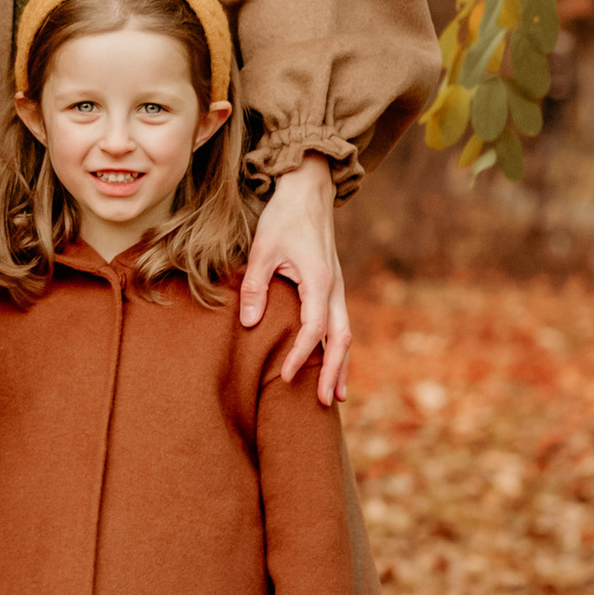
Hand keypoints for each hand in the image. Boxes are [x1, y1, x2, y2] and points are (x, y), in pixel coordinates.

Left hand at [241, 153, 348, 401]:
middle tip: (325, 402)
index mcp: (319, 281)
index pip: (314, 329)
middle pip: (340, 339)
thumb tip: (248, 322)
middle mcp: (335, 289)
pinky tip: (332, 364)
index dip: (300, 355)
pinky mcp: (333, 286)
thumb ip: (255, 286)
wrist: (309, 191)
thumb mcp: (263, 248)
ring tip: (337, 396)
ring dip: (341, 365)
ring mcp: (337, 288)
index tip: (284, 376)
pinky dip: (338, 348)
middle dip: (334, 372)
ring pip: (345, 334)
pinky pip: (340, 324)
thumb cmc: (284, 218)